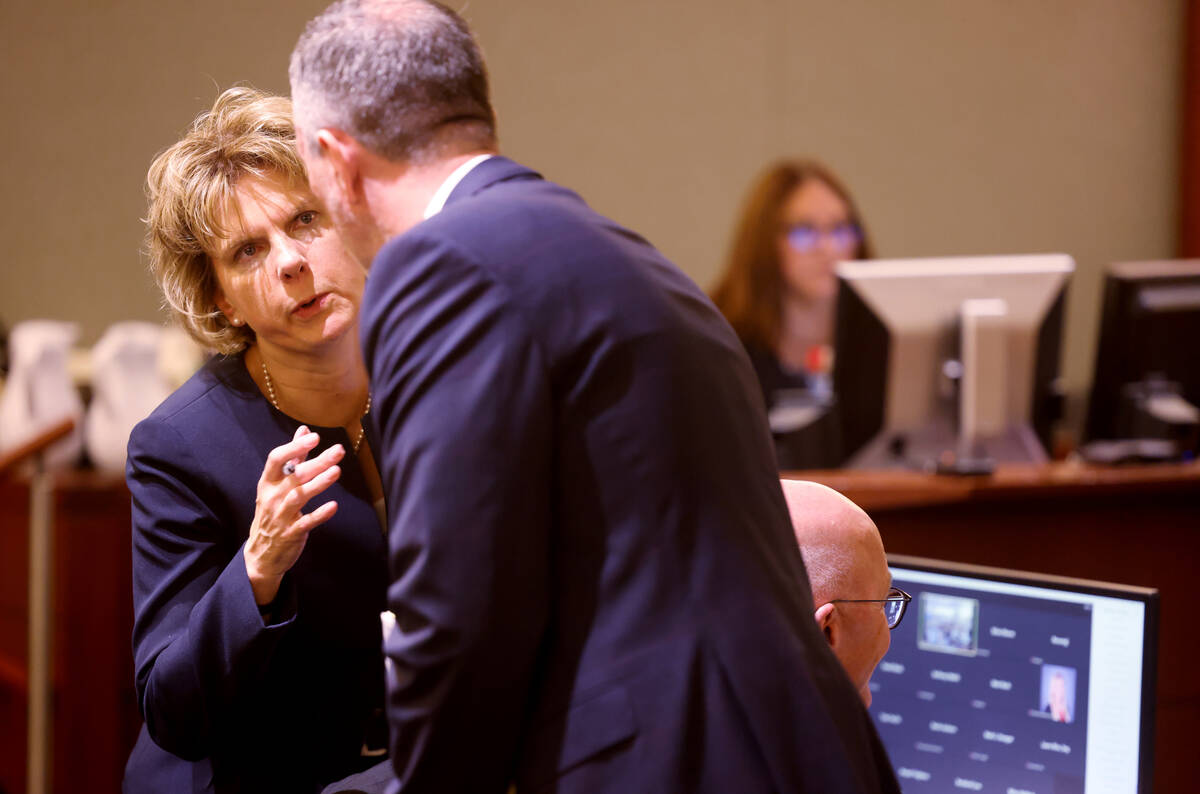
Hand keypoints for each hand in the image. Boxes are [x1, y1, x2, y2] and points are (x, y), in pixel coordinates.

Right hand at [244, 425, 344, 605]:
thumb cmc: (273, 511)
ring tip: (336, 471)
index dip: (294, 447)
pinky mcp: (291, 533)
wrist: (261, 553)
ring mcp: (281, 516)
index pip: (276, 459)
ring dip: (318, 484)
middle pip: (295, 476)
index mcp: (268, 482)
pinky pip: (306, 522)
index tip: (314, 436)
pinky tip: (334, 506)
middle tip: (338, 450)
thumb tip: (304, 431)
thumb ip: (293, 457)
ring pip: (299, 497)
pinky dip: (320, 514)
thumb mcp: (278, 484)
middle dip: (317, 462)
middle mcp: (272, 497)